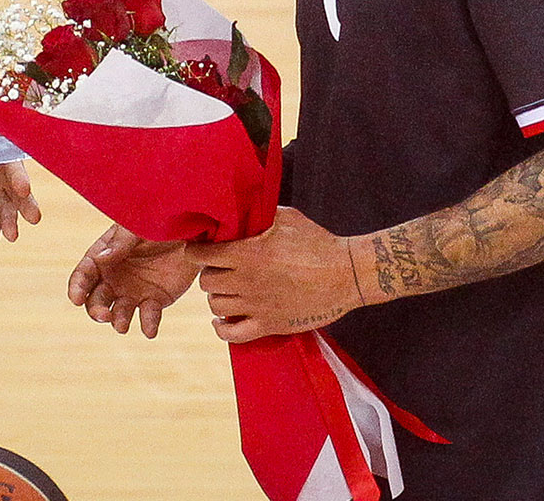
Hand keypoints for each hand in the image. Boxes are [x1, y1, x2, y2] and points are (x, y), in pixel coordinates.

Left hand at [0, 161, 41, 243]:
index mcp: (3, 157)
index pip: (14, 168)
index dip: (20, 178)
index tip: (24, 188)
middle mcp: (6, 178)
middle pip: (20, 193)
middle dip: (28, 205)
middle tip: (34, 218)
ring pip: (8, 210)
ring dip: (10, 223)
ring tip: (11, 236)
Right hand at [68, 223, 199, 337]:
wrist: (191, 232)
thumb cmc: (158, 222)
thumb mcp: (138, 227)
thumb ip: (121, 242)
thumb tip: (100, 259)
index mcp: (104, 257)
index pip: (84, 275)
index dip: (77, 287)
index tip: (76, 299)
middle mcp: (114, 278)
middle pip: (97, 300)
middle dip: (96, 310)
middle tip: (104, 315)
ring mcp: (133, 292)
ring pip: (119, 313)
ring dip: (119, 321)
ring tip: (122, 325)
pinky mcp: (154, 301)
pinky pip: (148, 317)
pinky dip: (148, 325)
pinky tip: (150, 331)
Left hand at [187, 206, 366, 343]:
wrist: (347, 274)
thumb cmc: (319, 242)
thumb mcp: (287, 218)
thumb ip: (259, 215)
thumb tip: (241, 208)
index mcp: (248, 253)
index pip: (201, 255)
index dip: (196, 251)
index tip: (200, 249)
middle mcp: (247, 281)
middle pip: (206, 282)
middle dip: (209, 273)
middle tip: (219, 269)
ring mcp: (257, 306)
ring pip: (216, 306)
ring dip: (218, 297)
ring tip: (226, 290)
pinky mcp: (270, 325)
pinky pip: (231, 335)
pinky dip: (221, 329)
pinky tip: (222, 321)